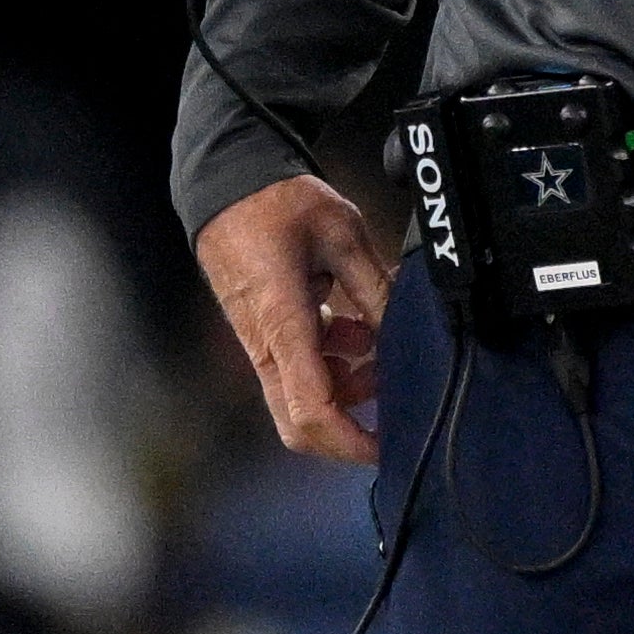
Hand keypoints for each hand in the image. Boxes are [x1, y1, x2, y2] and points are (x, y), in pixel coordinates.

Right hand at [194, 175, 394, 465]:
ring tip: (380, 350)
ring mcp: (262, 343)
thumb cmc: (276, 204)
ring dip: (348, 388)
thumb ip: (376, 288)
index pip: (312, 408)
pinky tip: (357, 332)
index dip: (351, 441)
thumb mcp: (342, 234)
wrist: (227, 186)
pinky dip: (334, 365)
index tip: (387, 447)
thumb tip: (407, 332)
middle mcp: (267, 345)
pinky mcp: (265, 333)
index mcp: (284, 323)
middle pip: (299, 423)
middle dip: (348, 431)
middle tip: (393, 411)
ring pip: (303, 397)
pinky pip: (299, 369)